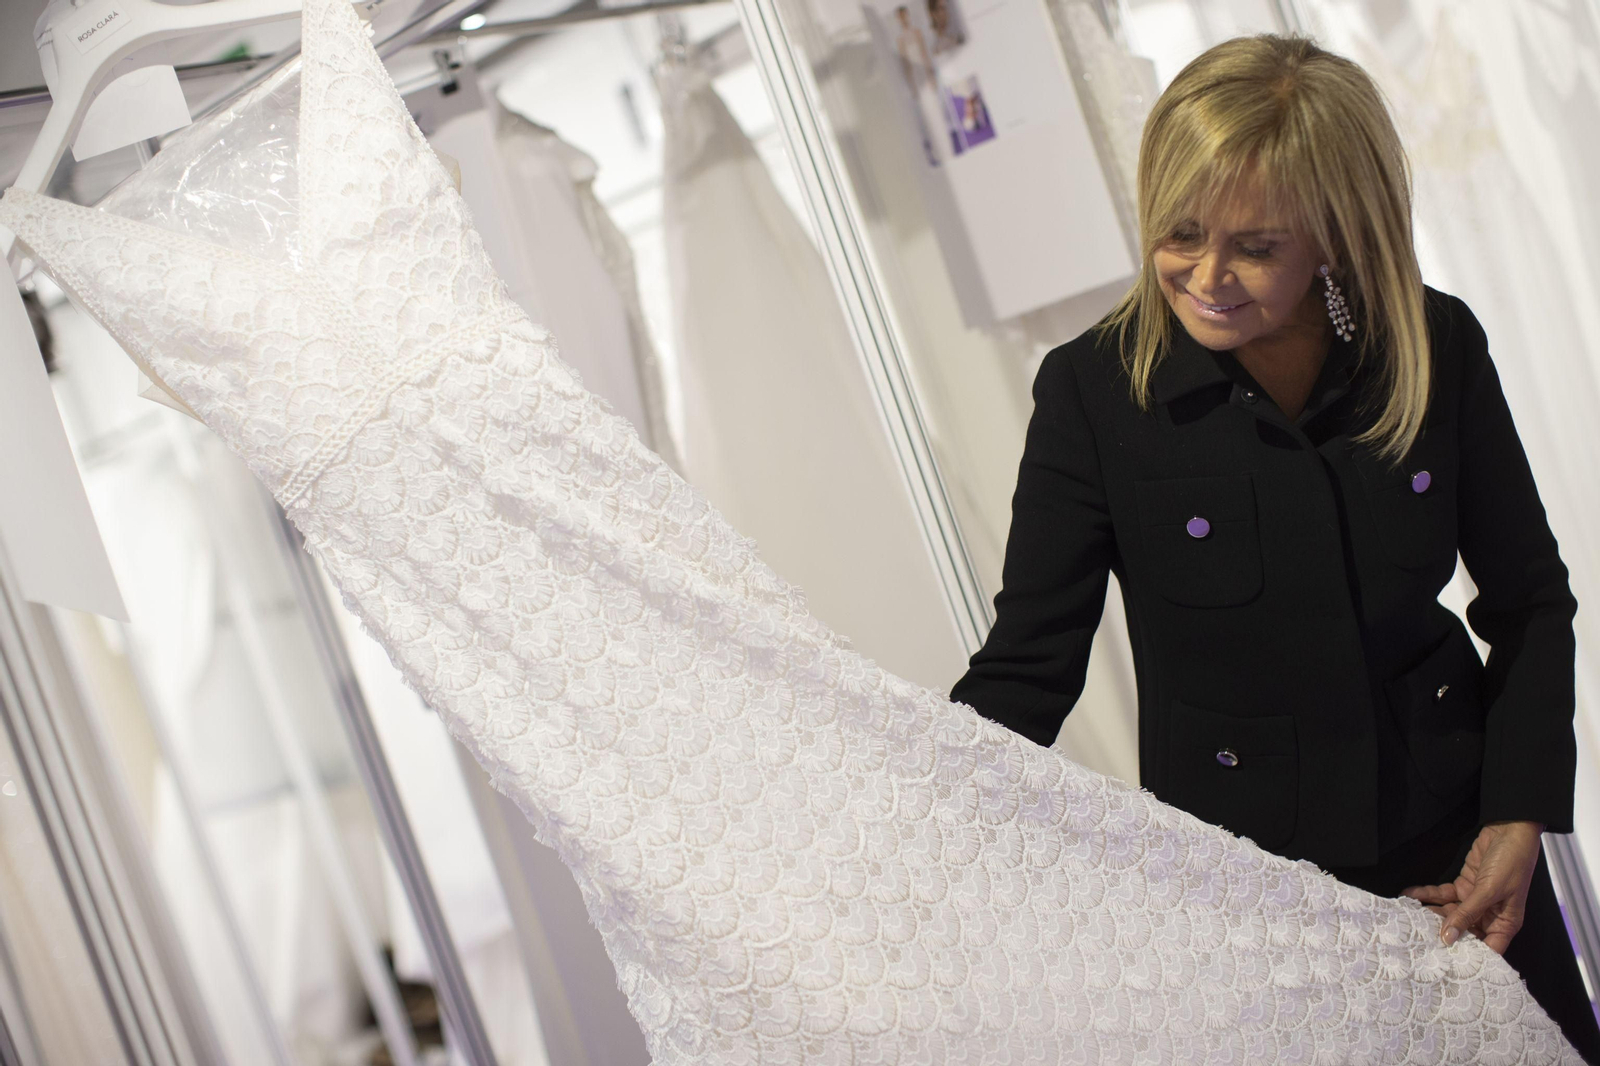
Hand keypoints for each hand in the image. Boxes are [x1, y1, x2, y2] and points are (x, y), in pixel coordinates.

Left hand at [1402, 820, 1542, 953]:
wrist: (1510, 829)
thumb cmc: (1512, 862)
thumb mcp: (1490, 890)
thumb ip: (1467, 913)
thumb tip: (1449, 938)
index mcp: (1505, 923)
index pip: (1487, 949)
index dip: (1467, 956)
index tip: (1442, 961)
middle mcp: (1491, 915)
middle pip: (1463, 931)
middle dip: (1441, 932)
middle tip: (1416, 936)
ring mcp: (1476, 899)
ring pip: (1450, 912)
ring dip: (1430, 912)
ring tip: (1408, 916)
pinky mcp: (1465, 884)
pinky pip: (1444, 894)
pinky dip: (1427, 894)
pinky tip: (1410, 894)